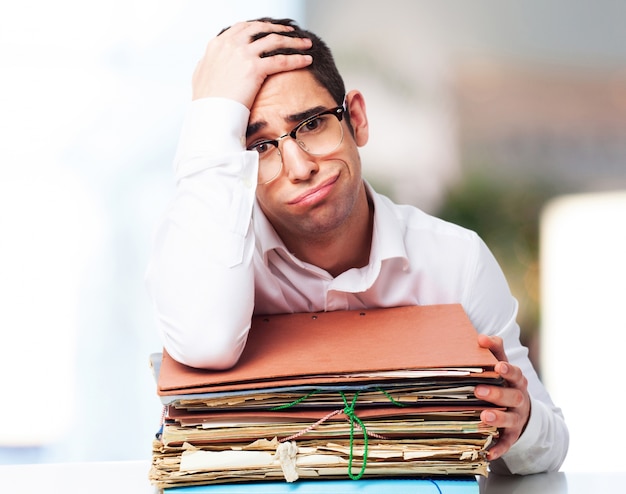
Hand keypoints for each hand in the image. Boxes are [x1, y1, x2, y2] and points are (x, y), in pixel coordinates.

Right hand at [192, 20, 312, 106]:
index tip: (270, 30)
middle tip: (291, 32)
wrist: (209, 113)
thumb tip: (213, 62)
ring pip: (274, 40)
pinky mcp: (253, 68)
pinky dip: (296, 58)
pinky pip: (281, 60)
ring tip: (305, 43)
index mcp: (218, 44)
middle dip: (279, 29)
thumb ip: (211, 63)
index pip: (242, 28)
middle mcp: (230, 44)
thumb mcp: (202, 75)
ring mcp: (242, 54)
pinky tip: (306, 60)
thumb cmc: (205, 101)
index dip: (260, 27)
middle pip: (260, 29)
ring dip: (293, 41)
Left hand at [475, 334, 530, 460]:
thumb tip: (481, 337)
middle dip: (497, 394)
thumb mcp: (502, 366)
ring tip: (484, 417)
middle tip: (479, 390)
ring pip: (510, 419)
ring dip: (498, 418)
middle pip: (512, 397)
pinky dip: (498, 448)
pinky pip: (506, 443)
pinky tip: (488, 453)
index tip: (497, 366)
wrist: (523, 412)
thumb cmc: (505, 384)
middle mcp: (520, 400)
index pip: (515, 373)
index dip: (507, 370)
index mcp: (517, 381)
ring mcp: (517, 419)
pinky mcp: (512, 436)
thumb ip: (494, 350)